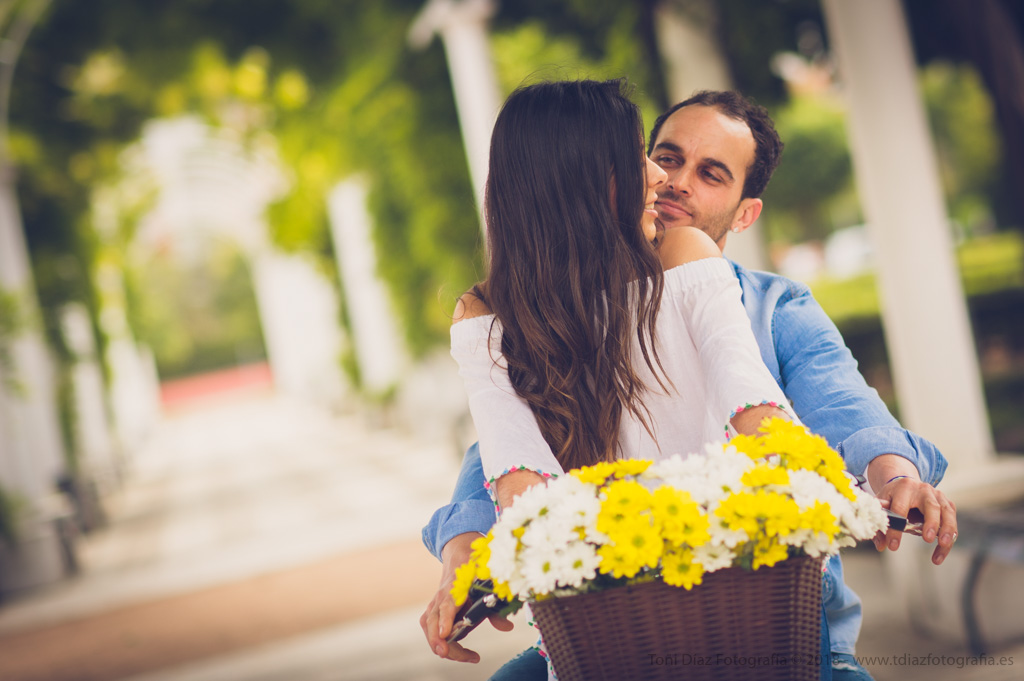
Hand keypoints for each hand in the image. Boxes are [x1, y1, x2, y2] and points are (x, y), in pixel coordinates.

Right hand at [420, 533, 513, 662]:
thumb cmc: (474, 568)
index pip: (446, 605)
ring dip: (440, 644)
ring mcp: (436, 605)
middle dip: (437, 640)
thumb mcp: (488, 582)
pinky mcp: (435, 612)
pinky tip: (458, 652)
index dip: (445, 620)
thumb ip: (495, 607)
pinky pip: (431, 630)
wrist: (459, 554)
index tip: (445, 633)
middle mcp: (441, 597)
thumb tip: (507, 627)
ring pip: (429, 628)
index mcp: (454, 587)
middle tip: (446, 653)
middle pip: (432, 621)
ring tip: (465, 657)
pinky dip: (441, 643)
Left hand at [873, 477, 957, 564]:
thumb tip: (880, 545)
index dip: (896, 529)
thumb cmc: (892, 496)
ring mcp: (938, 496)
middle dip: (931, 523)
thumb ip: (879, 522)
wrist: (907, 485)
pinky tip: (942, 551)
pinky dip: (950, 537)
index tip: (893, 546)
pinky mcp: (948, 504)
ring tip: (943, 545)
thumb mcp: (881, 504)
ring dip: (947, 530)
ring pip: (947, 513)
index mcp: (904, 487)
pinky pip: (952, 521)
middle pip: (931, 506)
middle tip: (928, 539)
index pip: (899, 508)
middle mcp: (923, 490)